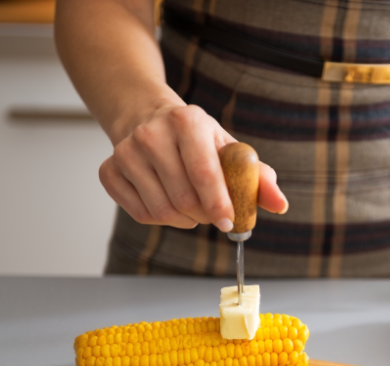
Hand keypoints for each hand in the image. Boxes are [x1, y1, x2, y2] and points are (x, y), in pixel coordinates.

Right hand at [99, 104, 287, 229]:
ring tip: (192, 208)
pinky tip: (168, 203)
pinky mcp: (109, 170)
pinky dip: (160, 219)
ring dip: (184, 219)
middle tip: (212, 213)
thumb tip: (280, 205)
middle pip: (183, 197)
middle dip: (204, 215)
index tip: (229, 223)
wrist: (147, 118)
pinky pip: (140, 214)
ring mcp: (125, 152)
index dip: (219, 204)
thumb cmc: (197, 139)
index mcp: (187, 121)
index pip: (204, 172)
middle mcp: (151, 134)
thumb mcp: (229, 149)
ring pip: (161, 210)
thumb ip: (258, 177)